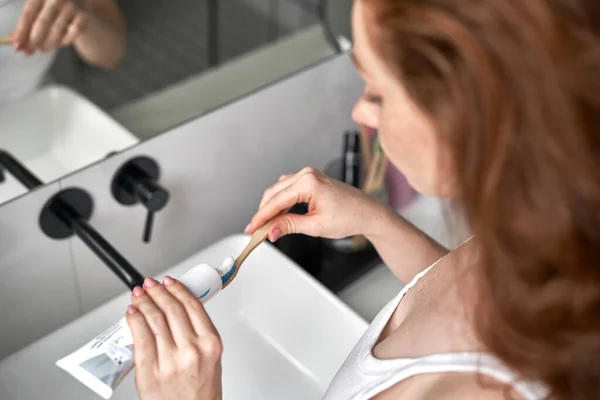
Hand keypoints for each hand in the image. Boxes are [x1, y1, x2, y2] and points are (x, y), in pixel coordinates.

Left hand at [13, 0, 87, 53]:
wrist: (80, 1)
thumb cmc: (56, 7)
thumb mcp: (40, 9)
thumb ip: (28, 22)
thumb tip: (16, 40)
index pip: (28, 14)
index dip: (22, 32)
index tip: (18, 45)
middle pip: (42, 22)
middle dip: (34, 40)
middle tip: (29, 51)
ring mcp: (71, 6)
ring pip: (57, 29)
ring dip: (48, 43)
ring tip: (43, 49)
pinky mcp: (83, 16)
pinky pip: (72, 33)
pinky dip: (65, 40)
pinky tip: (59, 44)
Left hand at [126, 276, 222, 399]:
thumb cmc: (202, 393)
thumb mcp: (212, 358)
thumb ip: (198, 334)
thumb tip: (178, 310)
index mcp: (210, 344)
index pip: (192, 305)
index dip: (178, 288)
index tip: (170, 281)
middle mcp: (191, 350)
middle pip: (171, 309)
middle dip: (158, 291)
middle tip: (151, 284)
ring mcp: (169, 361)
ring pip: (154, 320)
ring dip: (144, 302)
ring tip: (139, 294)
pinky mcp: (149, 372)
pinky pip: (140, 338)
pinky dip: (135, 321)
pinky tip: (133, 313)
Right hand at [246, 167, 382, 241]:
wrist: (367, 213)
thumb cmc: (350, 216)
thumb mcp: (316, 225)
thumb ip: (290, 226)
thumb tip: (271, 231)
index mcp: (309, 182)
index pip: (276, 201)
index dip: (261, 217)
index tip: (251, 229)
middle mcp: (307, 174)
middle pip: (274, 193)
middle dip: (264, 213)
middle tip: (256, 231)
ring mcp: (308, 175)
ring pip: (279, 190)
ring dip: (271, 207)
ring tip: (266, 226)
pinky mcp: (310, 180)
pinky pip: (288, 189)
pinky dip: (281, 202)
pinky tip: (279, 216)